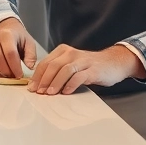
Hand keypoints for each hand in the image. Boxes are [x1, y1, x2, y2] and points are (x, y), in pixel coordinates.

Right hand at [0, 18, 36, 78]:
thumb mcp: (29, 43)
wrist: (6, 30)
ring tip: (8, 75)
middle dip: (6, 71)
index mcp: (7, 35)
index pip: (10, 53)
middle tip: (13, 76)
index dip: (15, 66)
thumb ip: (31, 55)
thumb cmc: (19, 39)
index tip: (20, 75)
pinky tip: (0, 73)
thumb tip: (30, 67)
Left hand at [27, 44, 143, 94]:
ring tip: (50, 93)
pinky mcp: (93, 70)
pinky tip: (66, 92)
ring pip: (64, 70)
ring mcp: (83, 61)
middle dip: (43, 80)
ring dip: (55, 82)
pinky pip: (79, 76)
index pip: (45, 63)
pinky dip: (71, 84)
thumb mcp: (71, 64)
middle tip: (38, 92)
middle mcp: (71, 53)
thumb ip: (57, 71)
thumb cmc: (89, 66)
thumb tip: (40, 85)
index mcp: (63, 51)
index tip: (31, 88)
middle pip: (53, 66)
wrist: (114, 62)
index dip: (37, 76)